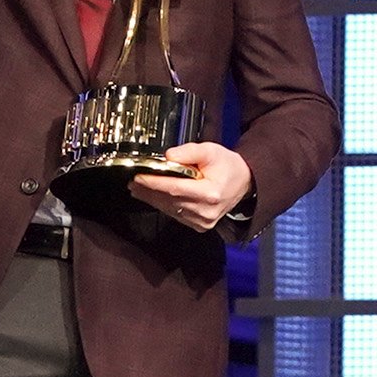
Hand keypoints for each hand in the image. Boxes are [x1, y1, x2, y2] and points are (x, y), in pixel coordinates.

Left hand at [130, 141, 252, 231]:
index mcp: (210, 193)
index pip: (175, 189)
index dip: (155, 183)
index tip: (139, 177)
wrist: (244, 183)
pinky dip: (163, 205)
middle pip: (170, 201)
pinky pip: (176, 215)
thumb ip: (189, 152)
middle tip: (133, 183)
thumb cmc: (227, 166)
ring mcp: (203, 221)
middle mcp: (206, 211)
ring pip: (170, 210)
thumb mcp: (211, 151)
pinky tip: (153, 197)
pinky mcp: (200, 226)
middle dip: (149, 191)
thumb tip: (167, 156)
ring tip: (138, 189)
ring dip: (152, 199)